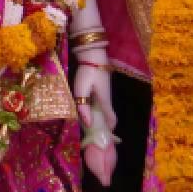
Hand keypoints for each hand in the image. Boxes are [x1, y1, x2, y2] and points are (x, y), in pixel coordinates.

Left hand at [74, 60, 118, 185]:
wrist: (93, 54)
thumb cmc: (88, 71)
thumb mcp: (81, 88)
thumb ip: (83, 105)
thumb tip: (87, 124)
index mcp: (105, 101)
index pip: (111, 120)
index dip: (108, 130)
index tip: (101, 138)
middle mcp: (108, 99)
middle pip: (110, 117)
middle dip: (104, 126)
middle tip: (94, 134)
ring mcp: (106, 93)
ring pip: (106, 110)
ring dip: (101, 118)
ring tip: (89, 126)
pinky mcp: (103, 88)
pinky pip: (102, 104)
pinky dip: (98, 110)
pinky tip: (88, 111)